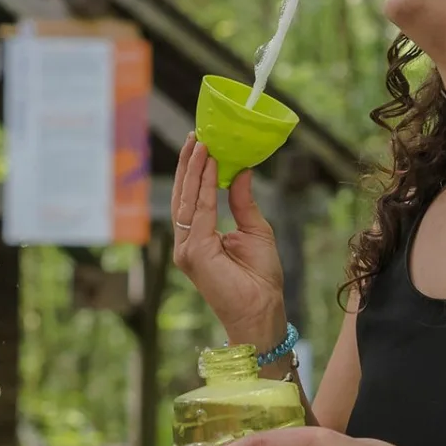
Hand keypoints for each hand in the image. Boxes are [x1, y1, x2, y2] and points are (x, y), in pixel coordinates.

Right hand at [171, 132, 284, 346]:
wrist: (263, 309)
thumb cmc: (261, 278)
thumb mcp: (255, 230)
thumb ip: (243, 202)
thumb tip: (242, 171)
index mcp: (199, 239)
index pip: (192, 199)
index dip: (196, 172)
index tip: (202, 144)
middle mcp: (187, 243)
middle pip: (183, 195)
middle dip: (188, 164)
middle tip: (195, 135)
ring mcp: (187, 248)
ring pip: (187, 199)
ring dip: (193, 168)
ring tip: (200, 143)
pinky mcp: (193, 252)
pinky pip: (198, 210)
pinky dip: (204, 184)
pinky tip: (210, 163)